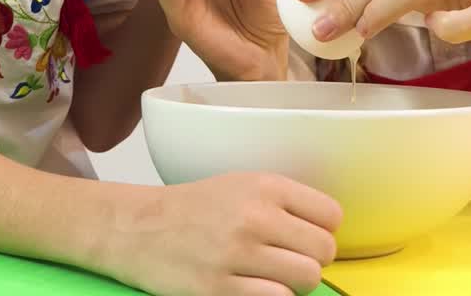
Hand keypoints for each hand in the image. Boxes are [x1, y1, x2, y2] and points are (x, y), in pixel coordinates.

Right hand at [108, 173, 341, 295]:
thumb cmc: (195, 208)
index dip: (323, 230)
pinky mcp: (219, 288)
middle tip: (289, 260)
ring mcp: (237, 254)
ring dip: (295, 283)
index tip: (305, 236)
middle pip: (324, 250)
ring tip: (273, 276)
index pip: (331, 215)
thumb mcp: (242, 185)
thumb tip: (327, 232)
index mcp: (265, 186)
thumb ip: (285, 203)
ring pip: (306, 278)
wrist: (139, 227)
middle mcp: (254, 217)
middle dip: (312, 259)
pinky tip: (255, 287)